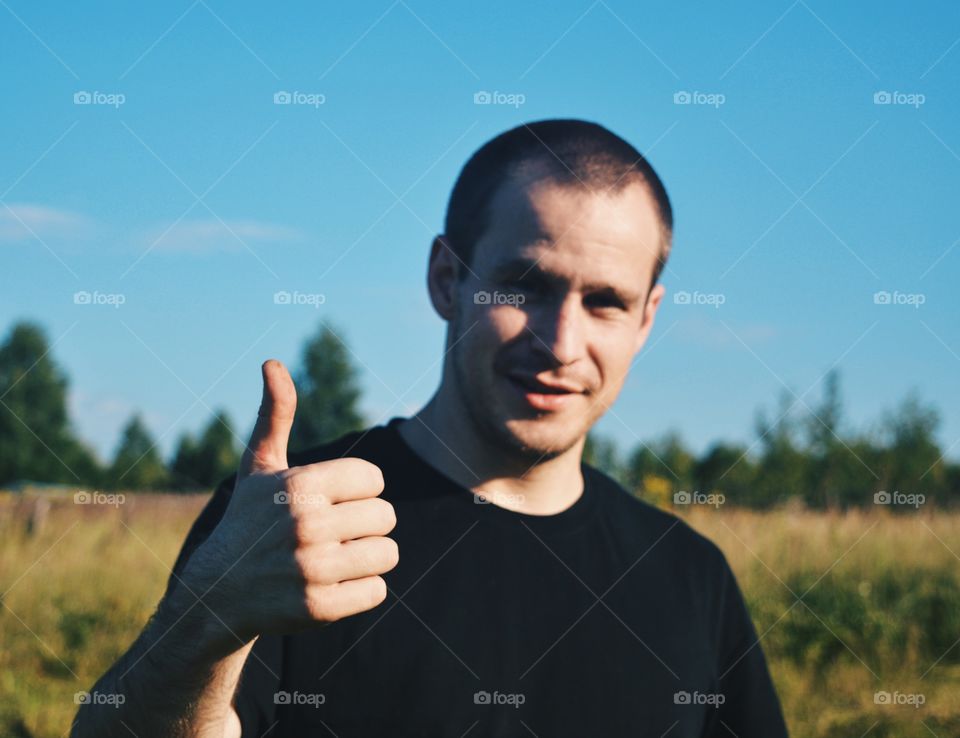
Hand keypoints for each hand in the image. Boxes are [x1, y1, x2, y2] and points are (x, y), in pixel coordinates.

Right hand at [183, 360, 397, 645]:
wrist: (217, 594)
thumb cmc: (248, 521)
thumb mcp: (259, 467)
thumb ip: (276, 415)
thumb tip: (272, 362)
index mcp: (300, 484)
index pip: (375, 480)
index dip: (358, 491)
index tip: (331, 501)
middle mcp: (305, 524)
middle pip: (386, 517)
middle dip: (365, 526)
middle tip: (333, 534)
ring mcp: (311, 568)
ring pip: (388, 554)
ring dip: (368, 558)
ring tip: (335, 558)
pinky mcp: (317, 608)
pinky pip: (377, 591)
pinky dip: (361, 590)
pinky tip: (330, 586)